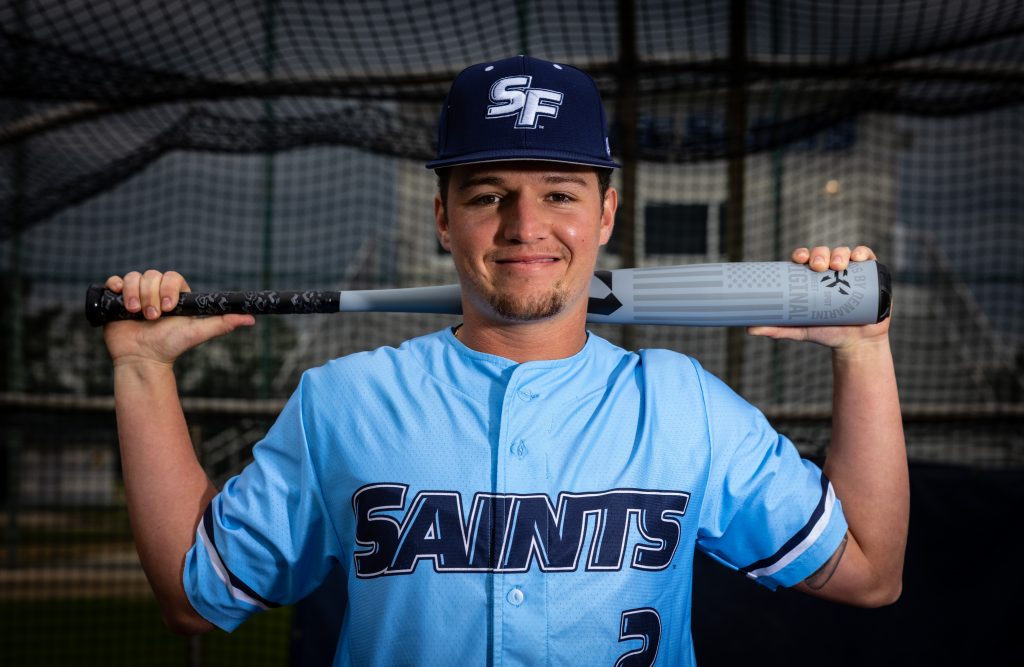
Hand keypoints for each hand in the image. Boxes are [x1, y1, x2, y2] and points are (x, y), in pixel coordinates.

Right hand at [102, 270, 254, 367]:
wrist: (143, 360)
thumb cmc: (172, 346)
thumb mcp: (198, 333)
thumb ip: (222, 323)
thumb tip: (251, 318)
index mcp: (175, 294)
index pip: (171, 277)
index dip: (167, 288)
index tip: (168, 308)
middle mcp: (155, 291)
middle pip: (151, 275)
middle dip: (150, 296)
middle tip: (153, 317)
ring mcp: (136, 294)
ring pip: (133, 277)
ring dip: (134, 294)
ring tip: (135, 314)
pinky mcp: (117, 298)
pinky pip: (114, 281)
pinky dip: (116, 286)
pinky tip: (120, 300)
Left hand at [747, 246, 890, 352]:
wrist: (855, 344)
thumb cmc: (825, 332)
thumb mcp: (799, 329)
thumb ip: (776, 328)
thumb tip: (749, 329)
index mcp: (812, 278)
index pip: (805, 259)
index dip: (802, 254)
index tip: (799, 259)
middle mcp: (831, 271)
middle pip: (823, 253)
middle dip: (820, 254)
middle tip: (818, 266)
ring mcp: (851, 271)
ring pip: (843, 253)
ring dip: (839, 253)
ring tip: (837, 266)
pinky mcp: (871, 275)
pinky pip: (867, 257)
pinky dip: (863, 253)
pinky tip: (858, 257)